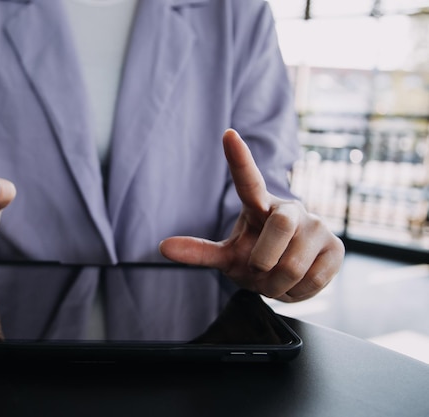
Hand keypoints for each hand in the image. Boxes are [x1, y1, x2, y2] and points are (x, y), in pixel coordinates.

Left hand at [159, 129, 344, 301]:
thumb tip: (162, 247)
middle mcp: (290, 209)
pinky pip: (313, 280)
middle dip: (263, 262)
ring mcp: (317, 226)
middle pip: (279, 229)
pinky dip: (296, 293)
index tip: (228, 134)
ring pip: (293, 265)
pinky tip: (295, 285)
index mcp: (259, 205)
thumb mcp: (227, 256)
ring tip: (275, 281)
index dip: (239, 159)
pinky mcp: (336, 248)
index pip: (248, 180)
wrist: (287, 278)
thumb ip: (199, 252)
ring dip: (276, 285)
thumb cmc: (255, 257)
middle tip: (259, 272)